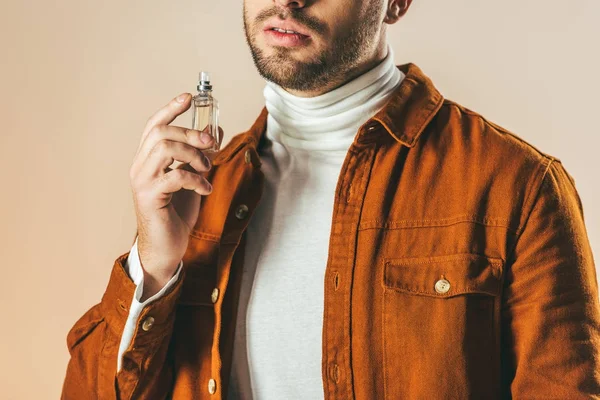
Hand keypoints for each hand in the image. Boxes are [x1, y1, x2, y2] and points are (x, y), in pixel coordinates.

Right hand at [129, 93, 220, 299]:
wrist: (167, 248)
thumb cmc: (177, 214)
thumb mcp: (193, 179)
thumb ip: (200, 156)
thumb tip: (215, 132)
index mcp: (147, 160)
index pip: (154, 126)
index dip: (170, 109)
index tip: (189, 97)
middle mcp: (140, 167)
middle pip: (161, 133)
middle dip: (190, 133)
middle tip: (211, 144)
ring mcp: (142, 181)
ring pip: (165, 149)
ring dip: (193, 155)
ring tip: (207, 169)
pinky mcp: (149, 197)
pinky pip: (175, 176)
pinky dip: (196, 179)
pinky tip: (205, 189)